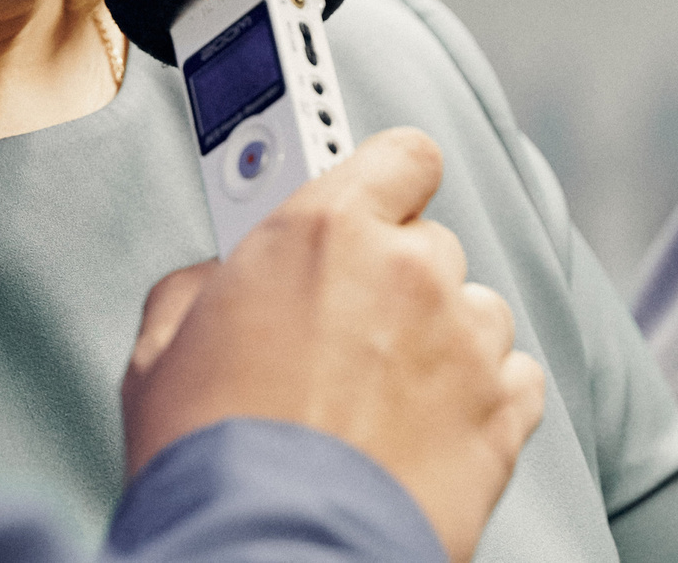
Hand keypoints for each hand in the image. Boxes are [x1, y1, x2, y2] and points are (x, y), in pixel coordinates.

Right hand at [121, 128, 546, 559]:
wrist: (271, 553)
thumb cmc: (213, 456)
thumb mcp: (161, 349)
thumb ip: (201, 285)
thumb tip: (217, 281)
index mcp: (325, 230)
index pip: (400, 154)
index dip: (383, 180)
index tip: (362, 197)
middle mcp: (409, 270)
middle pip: (429, 241)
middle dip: (392, 277)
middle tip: (340, 329)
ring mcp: (465, 343)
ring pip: (476, 309)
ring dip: (440, 339)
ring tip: (381, 395)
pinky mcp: (503, 416)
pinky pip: (515, 378)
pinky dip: (483, 398)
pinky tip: (430, 427)